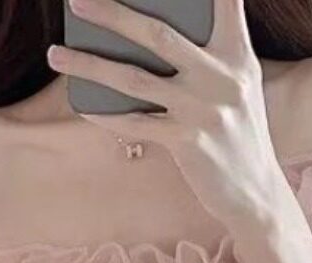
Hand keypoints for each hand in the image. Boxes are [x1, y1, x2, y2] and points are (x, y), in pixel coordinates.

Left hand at [47, 0, 292, 232]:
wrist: (256, 193)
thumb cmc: (238, 136)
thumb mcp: (238, 89)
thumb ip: (209, 59)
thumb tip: (150, 39)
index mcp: (238, 56)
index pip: (227, 2)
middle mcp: (222, 77)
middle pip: (159, 35)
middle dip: (113, 13)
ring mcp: (203, 110)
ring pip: (135, 80)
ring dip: (89, 65)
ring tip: (55, 54)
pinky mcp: (188, 142)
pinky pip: (135, 123)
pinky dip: (105, 115)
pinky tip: (83, 107)